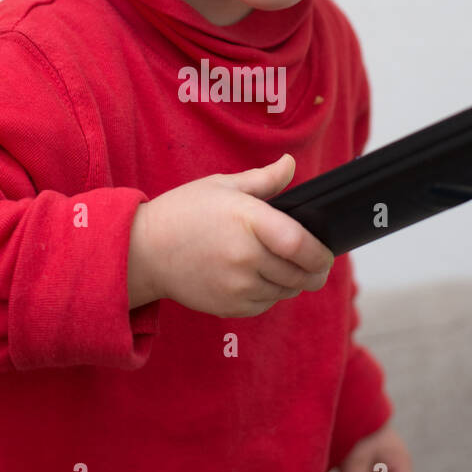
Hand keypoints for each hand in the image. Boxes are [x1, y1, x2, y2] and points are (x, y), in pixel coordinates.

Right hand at [129, 153, 334, 317]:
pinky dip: (270, 294)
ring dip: (292, 282)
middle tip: (317, 265)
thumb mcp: (222, 186)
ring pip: (285, 291)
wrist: (143, 251)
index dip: (321, 254)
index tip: (327, 253)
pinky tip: (260, 278)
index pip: (300, 244)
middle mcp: (245, 257)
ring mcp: (237, 285)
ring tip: (285, 267)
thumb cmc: (183, 213)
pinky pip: (265, 304)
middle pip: (299, 273)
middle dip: (314, 271)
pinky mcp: (229, 307)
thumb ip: (263, 180)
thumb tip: (290, 165)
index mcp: (248, 221)